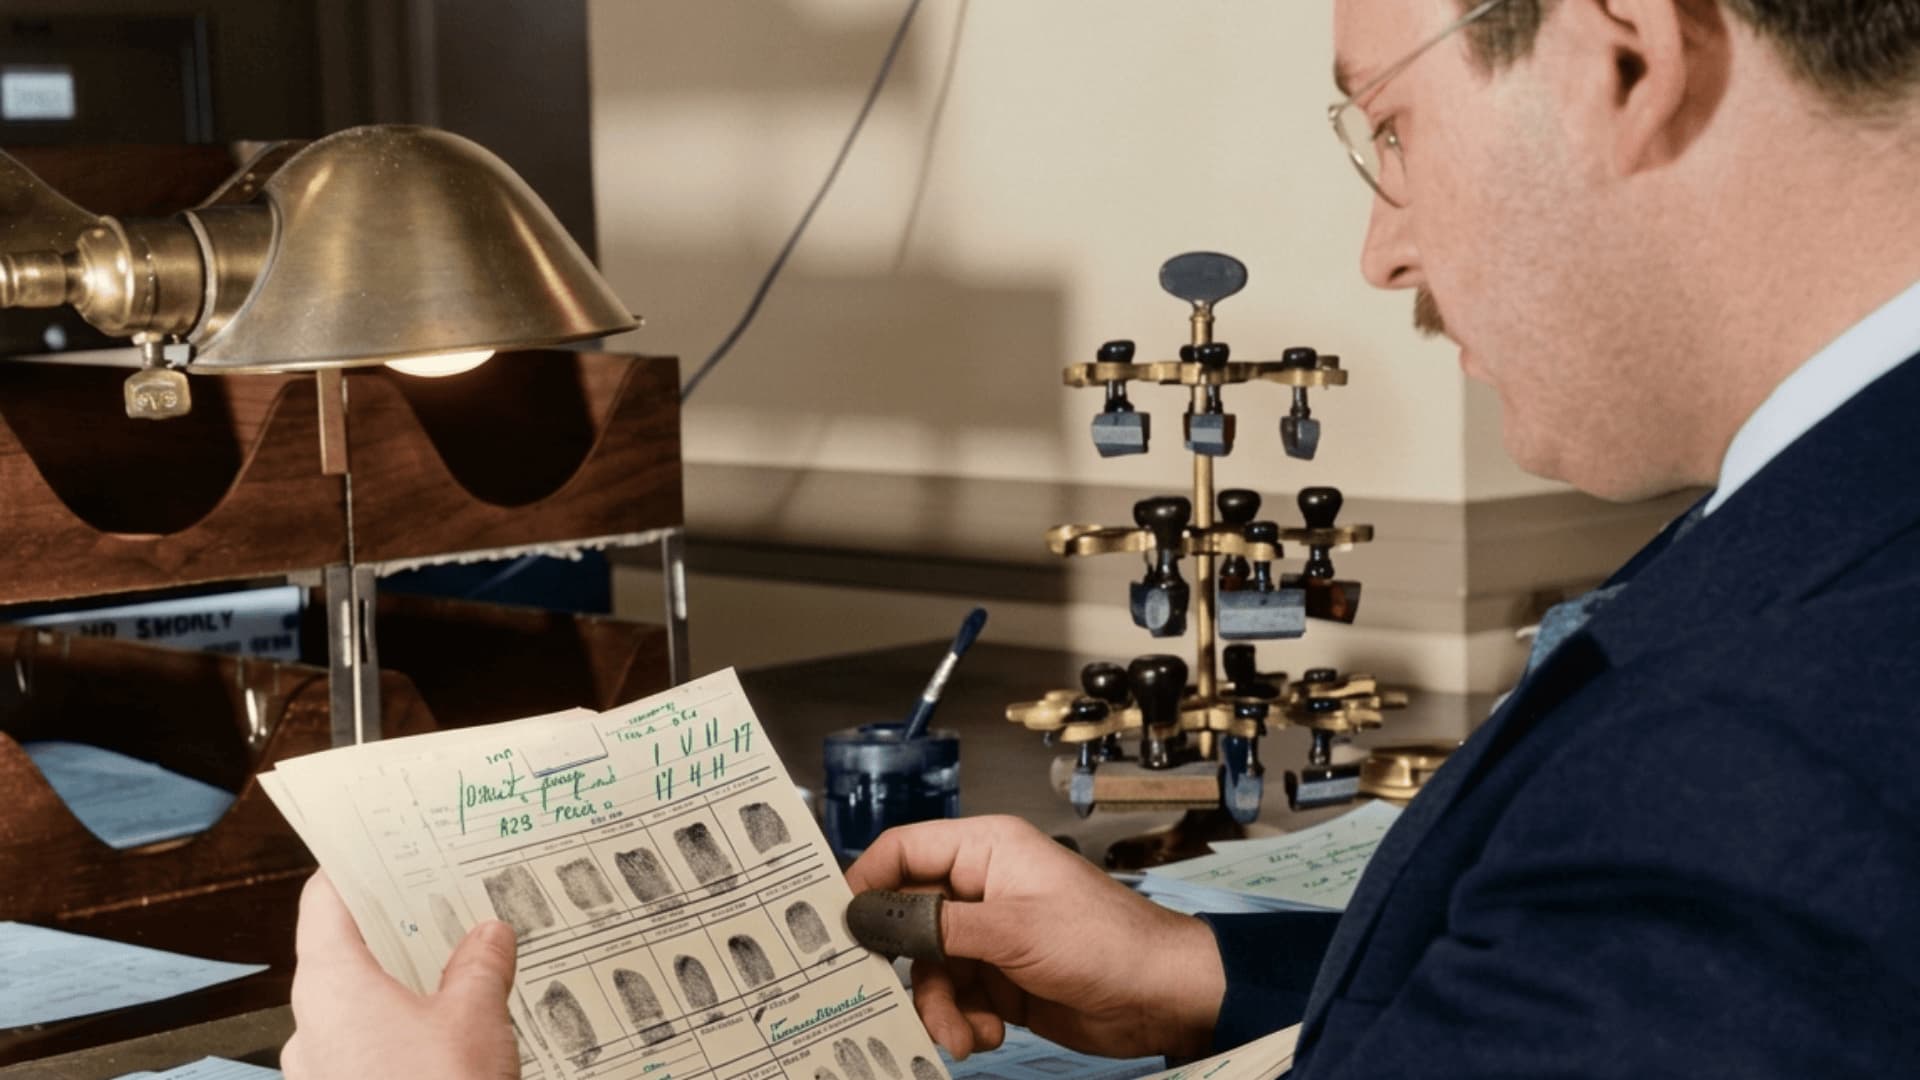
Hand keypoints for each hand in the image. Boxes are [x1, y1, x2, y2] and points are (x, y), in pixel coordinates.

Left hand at [281, 872, 520, 1079]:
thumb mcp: (475, 1017)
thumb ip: (481, 966)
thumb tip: (490, 935)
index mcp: (330, 987)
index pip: (324, 903)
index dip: (354, 870)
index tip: (386, 851)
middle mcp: (310, 1026)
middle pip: (342, 953)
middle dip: (394, 929)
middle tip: (440, 904)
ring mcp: (319, 1071)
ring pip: (355, 1006)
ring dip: (398, 985)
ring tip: (453, 967)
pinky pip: (364, 1048)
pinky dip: (397, 1030)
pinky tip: (444, 1032)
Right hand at [845, 815, 1224, 1060]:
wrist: (1160, 997)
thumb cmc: (1104, 942)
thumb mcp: (1011, 930)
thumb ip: (935, 925)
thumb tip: (870, 916)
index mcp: (986, 851)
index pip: (904, 850)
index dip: (866, 883)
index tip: (837, 925)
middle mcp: (982, 888)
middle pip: (909, 919)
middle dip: (906, 965)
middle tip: (882, 994)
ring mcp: (991, 936)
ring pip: (931, 970)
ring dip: (941, 1008)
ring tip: (962, 1035)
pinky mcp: (1001, 979)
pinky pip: (957, 999)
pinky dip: (965, 1022)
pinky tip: (988, 1034)